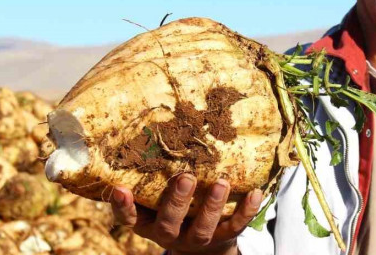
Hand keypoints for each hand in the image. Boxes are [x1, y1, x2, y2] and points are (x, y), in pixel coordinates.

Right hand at [110, 173, 263, 254]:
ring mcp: (196, 239)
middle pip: (169, 223)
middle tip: (186, 177)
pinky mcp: (223, 238)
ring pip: (202, 229)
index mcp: (149, 222)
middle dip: (177, 201)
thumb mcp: (157, 199)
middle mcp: (169, 234)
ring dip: (212, 206)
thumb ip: (152, 177)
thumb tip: (148, 131)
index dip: (123, 206)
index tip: (119, 187)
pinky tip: (255, 193)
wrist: (203, 247)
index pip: (129, 218)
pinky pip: (235, 227)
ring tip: (221, 182)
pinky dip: (246, 211)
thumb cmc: (175, 210)